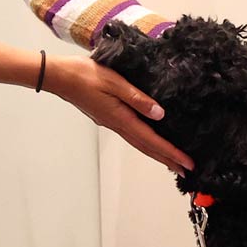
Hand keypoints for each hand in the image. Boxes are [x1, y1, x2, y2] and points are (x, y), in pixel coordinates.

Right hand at [44, 55, 192, 172]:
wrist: (60, 77)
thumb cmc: (85, 76)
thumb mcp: (115, 82)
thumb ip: (137, 98)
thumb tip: (159, 114)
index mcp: (121, 118)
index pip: (152, 140)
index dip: (171, 153)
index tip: (187, 164)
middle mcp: (117, 125)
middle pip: (147, 148)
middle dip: (167, 160)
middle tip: (186, 170)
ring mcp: (111, 123)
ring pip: (139, 143)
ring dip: (156, 154)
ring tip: (171, 161)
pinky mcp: (108, 118)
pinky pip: (131, 135)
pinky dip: (145, 143)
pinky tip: (149, 141)